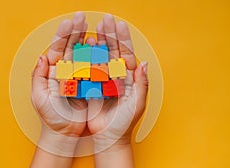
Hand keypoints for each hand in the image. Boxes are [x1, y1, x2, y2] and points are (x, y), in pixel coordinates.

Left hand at [31, 12, 87, 155]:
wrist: (64, 133)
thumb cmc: (50, 117)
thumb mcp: (39, 98)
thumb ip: (38, 77)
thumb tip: (41, 57)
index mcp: (51, 72)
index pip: (57, 49)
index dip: (62, 35)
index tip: (69, 22)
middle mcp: (64, 72)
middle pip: (69, 47)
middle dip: (75, 31)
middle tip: (81, 17)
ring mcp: (77, 76)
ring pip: (82, 54)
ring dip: (85, 40)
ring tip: (90, 26)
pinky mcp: (87, 84)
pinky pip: (92, 68)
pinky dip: (95, 56)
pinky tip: (98, 45)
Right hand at [87, 14, 148, 151]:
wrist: (109, 136)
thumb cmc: (125, 122)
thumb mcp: (137, 103)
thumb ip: (142, 83)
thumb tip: (143, 63)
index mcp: (129, 78)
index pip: (126, 54)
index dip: (123, 39)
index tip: (119, 25)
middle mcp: (116, 76)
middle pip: (113, 51)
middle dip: (110, 35)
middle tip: (106, 20)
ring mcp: (103, 79)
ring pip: (101, 57)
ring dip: (98, 42)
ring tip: (96, 27)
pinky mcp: (92, 85)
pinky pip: (89, 69)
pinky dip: (87, 56)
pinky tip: (85, 45)